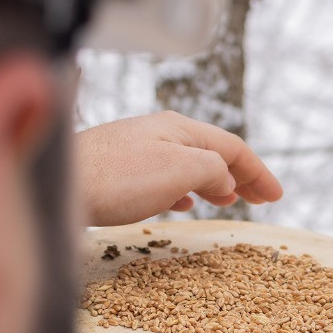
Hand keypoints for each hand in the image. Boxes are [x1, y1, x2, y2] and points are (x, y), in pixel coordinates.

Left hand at [74, 111, 283, 224]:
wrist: (56, 182)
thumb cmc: (116, 176)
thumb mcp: (180, 169)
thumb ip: (212, 170)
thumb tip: (225, 180)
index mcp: (179, 128)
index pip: (232, 147)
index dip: (258, 172)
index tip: (276, 196)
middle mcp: (159, 134)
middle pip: (212, 152)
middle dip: (241, 175)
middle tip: (262, 198)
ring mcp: (136, 150)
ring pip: (189, 164)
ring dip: (214, 182)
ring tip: (229, 200)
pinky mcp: (117, 171)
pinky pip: (166, 177)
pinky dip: (186, 190)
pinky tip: (183, 204)